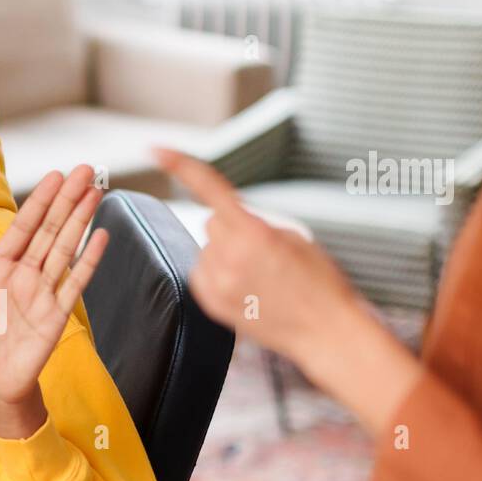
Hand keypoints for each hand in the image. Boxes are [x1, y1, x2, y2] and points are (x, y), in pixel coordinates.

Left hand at [0, 165, 108, 437]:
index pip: (23, 227)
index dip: (39, 201)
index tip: (55, 175)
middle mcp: (24, 274)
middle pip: (50, 230)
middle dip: (68, 199)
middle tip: (87, 169)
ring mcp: (44, 292)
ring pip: (66, 248)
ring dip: (82, 220)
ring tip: (97, 192)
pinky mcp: (58, 314)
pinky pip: (77, 282)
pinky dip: (90, 260)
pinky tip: (101, 236)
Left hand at [153, 146, 422, 435]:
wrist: (325, 331)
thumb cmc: (320, 281)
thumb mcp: (294, 237)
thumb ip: (255, 222)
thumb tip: (226, 222)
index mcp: (254, 233)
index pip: (210, 189)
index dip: (181, 166)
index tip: (156, 148)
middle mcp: (230, 257)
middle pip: (212, 222)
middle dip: (231, 228)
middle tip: (262, 251)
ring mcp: (218, 283)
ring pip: (207, 249)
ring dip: (225, 254)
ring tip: (259, 276)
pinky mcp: (211, 304)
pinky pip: (201, 273)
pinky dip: (217, 274)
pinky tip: (245, 288)